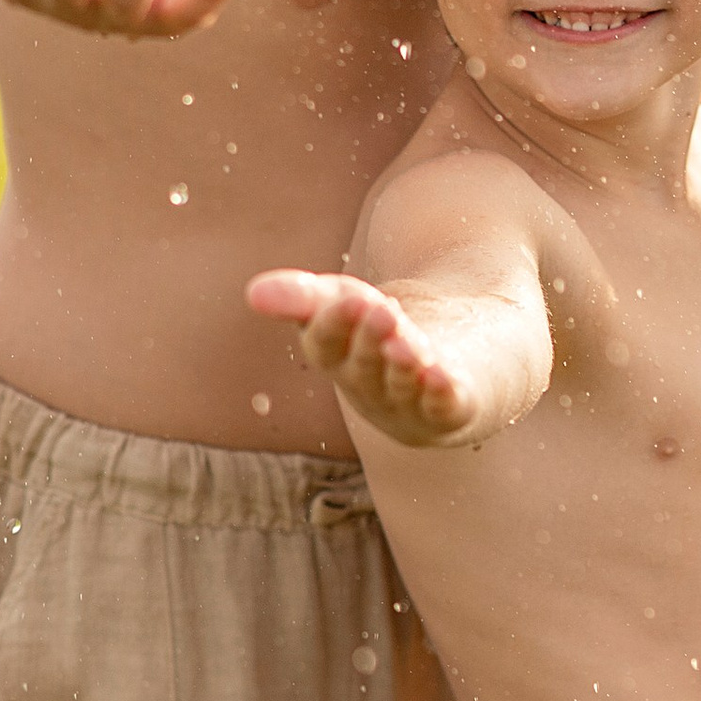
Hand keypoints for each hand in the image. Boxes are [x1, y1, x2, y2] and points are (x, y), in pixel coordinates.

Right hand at [247, 269, 477, 444]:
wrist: (434, 374)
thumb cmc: (373, 333)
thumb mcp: (339, 302)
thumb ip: (300, 296)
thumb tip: (253, 292)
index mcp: (336, 359)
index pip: (326, 344)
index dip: (336, 322)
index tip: (349, 297)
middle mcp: (368, 386)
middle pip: (365, 364)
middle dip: (371, 338)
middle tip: (380, 309)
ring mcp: (408, 401)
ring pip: (401, 385)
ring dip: (402, 366)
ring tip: (406, 343)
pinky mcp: (448, 409)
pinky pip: (442, 406)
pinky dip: (440, 392)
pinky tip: (442, 376)